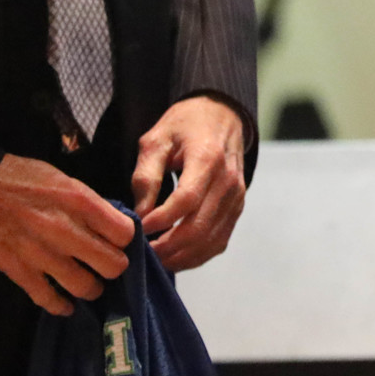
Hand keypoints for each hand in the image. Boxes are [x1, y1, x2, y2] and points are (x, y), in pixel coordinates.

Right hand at [0, 154, 132, 313]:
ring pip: (85, 287)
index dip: (125, 238)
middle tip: (107, 263)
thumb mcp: (65, 181)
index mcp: (81, 203)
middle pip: (113, 265)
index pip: (126, 234)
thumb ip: (90, 205)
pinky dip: (60, 306)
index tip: (118, 239)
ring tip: (90, 284)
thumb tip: (109, 226)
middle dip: (115, 265)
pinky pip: (48, 299)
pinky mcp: (18, 270)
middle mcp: (66, 231)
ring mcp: (42, 254)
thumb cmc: (21, 178)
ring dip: (92, 288)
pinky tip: (66, 305)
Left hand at [133, 95, 247, 270]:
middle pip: (199, 227)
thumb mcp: (155, 141)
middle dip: (167, 246)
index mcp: (208, 159)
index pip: (186, 200)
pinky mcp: (237, 208)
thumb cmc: (184, 126)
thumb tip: (140, 215)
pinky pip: (219, 241)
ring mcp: (237, 197)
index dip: (160, 220)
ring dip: (180, 256)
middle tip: (140, 253)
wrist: (222, 116)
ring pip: (210, 240)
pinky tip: (174, 256)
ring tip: (153, 259)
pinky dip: (196, 256)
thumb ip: (146, 177)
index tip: (137, 229)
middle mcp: (229, 181)